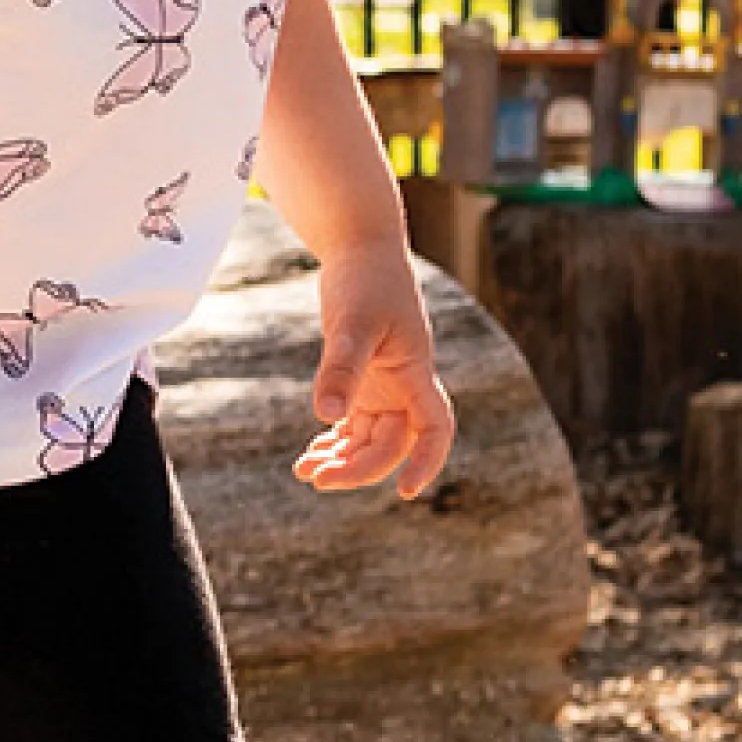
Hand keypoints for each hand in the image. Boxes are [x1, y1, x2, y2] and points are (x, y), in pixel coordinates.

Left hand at [292, 250, 454, 499]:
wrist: (361, 250)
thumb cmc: (365, 280)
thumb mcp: (351, 323)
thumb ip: (341, 368)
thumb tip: (326, 415)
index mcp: (414, 374)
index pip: (435, 428)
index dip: (427, 462)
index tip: (405, 491)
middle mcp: (404, 387)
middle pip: (392, 444)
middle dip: (359, 468)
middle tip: (316, 479)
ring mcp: (384, 387)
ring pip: (370, 440)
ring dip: (343, 460)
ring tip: (306, 473)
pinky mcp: (364, 382)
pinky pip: (354, 425)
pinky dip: (335, 442)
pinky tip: (310, 456)